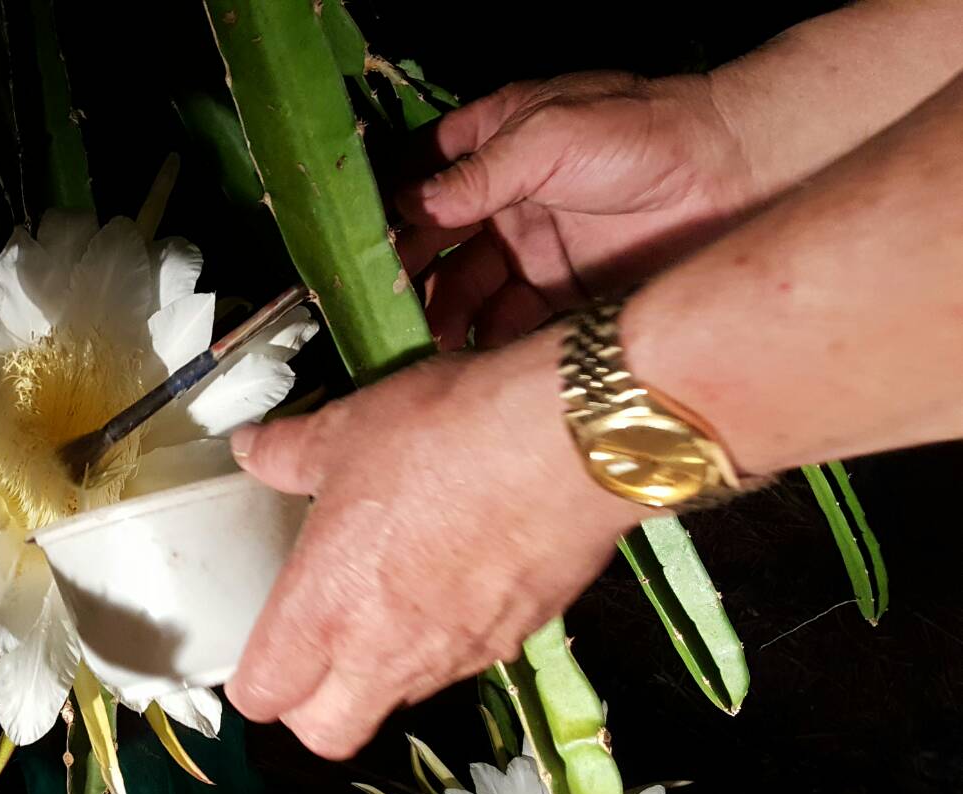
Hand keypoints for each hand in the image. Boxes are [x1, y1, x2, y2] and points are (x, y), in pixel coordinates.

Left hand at [225, 328, 647, 758]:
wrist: (569, 443)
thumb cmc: (441, 437)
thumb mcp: (345, 432)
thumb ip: (286, 454)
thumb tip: (251, 449)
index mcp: (325, 609)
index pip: (264, 696)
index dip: (253, 681)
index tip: (259, 645)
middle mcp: (385, 653)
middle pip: (329, 733)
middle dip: (312, 707)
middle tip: (313, 647)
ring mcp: (456, 656)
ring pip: (398, 700)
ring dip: (381, 671)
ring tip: (387, 599)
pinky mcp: (514, 641)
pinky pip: (463, 664)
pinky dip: (446, 640)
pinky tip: (454, 579)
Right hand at [394, 71, 754, 350]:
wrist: (736, 175)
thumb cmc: (644, 132)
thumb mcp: (551, 136)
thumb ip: (481, 174)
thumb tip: (414, 204)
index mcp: (492, 144)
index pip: (419, 178)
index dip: (387, 211)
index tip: (358, 246)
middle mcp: (502, 199)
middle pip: (432, 244)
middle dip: (404, 275)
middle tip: (383, 307)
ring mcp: (528, 250)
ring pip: (462, 289)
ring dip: (439, 315)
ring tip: (420, 342)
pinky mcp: (558, 294)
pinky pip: (505, 323)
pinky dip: (481, 342)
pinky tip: (461, 358)